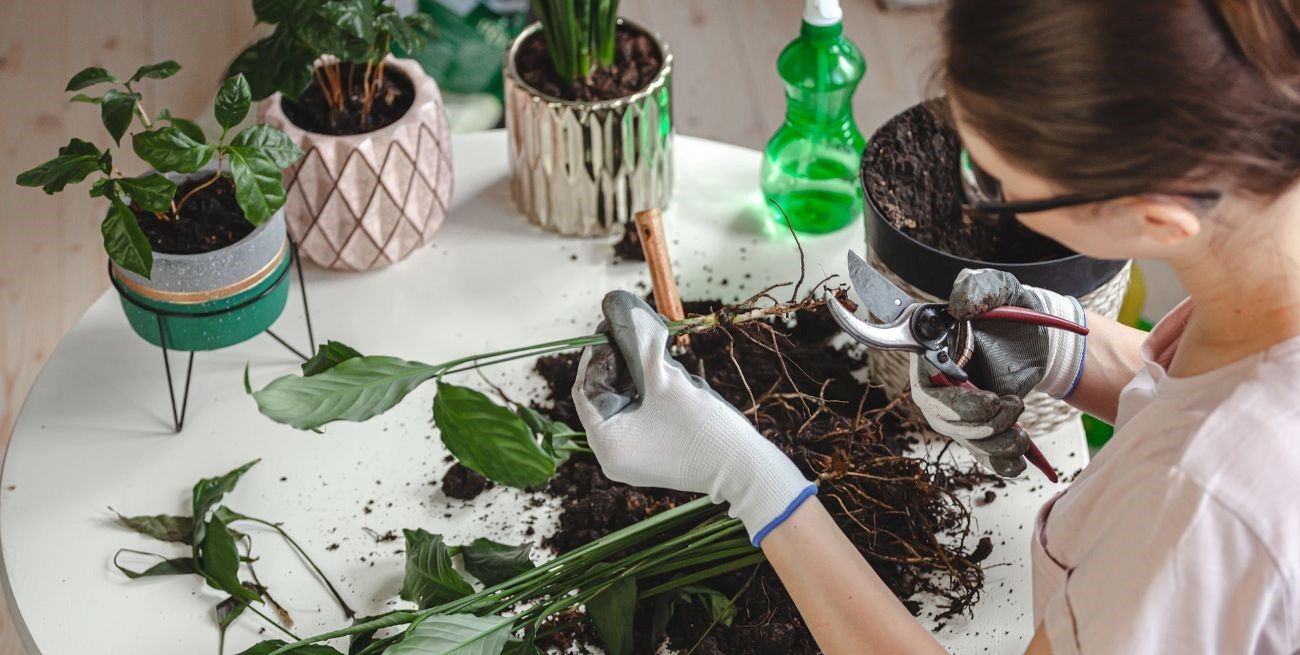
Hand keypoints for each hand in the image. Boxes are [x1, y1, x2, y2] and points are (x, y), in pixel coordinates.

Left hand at [572, 291, 815, 544]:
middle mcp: (611, 456)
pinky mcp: (649, 456)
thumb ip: (638, 341)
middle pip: (603, 396)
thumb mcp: (665, 378)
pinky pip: (637, 417)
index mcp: (606, 443)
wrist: (744, 469)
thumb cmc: (703, 428)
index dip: (599, 354)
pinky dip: (646, 393)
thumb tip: (617, 304)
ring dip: (635, 374)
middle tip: (637, 331)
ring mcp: (631, 458)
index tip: (615, 327)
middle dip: (620, 361)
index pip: (586, 389)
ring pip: (623, 404)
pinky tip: (663, 371)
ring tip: (656, 347)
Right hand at [910, 269, 1085, 476]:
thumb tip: (961, 306)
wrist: (1038, 337)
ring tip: (1021, 428)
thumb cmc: (1009, 311)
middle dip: (980, 422)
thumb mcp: (998, 289)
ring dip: (995, 441)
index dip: (951, 401)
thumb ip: (978, 289)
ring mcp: (957, 411)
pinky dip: (1001, 462)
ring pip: (964, 440)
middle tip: (1012, 404)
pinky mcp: (979, 428)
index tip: (987, 397)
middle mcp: (938, 387)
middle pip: (942, 420)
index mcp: (933, 355)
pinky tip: (1019, 457)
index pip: (925, 387)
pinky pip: (983, 456)